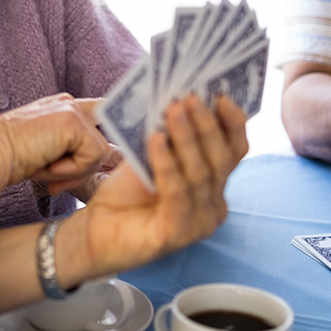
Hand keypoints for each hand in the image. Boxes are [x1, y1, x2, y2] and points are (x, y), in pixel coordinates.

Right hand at [0, 94, 109, 193]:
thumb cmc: (12, 158)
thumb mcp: (48, 149)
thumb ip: (73, 149)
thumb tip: (102, 159)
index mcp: (63, 107)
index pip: (101, 115)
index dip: (105, 134)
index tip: (103, 152)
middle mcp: (70, 103)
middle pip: (101, 144)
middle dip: (82, 169)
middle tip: (55, 180)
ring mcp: (72, 109)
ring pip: (100, 153)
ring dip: (75, 172)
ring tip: (47, 169)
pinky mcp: (73, 121)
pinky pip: (92, 157)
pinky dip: (72, 170)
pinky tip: (48, 165)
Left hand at [73, 94, 247, 274]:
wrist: (95, 231)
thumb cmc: (125, 192)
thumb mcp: (152, 156)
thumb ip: (170, 136)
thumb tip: (179, 98)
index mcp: (214, 186)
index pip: (234, 151)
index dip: (232, 122)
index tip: (219, 95)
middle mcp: (213, 206)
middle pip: (221, 160)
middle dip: (206, 125)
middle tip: (189, 98)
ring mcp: (198, 223)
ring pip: (200, 174)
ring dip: (187, 138)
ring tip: (172, 110)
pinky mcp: (176, 235)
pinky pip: (177, 193)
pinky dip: (167, 164)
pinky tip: (156, 140)